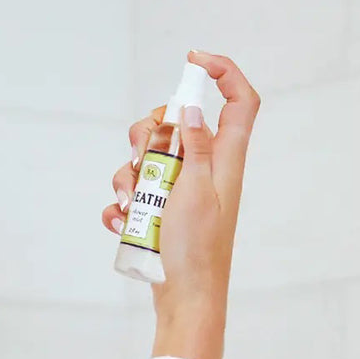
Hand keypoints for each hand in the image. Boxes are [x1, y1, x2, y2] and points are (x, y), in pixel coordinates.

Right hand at [102, 52, 260, 358]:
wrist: (185, 298)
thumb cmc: (199, 249)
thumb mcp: (196, 190)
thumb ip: (195, 147)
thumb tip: (191, 107)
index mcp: (225, 159)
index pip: (239, 101)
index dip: (223, 72)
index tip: (191, 60)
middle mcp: (203, 168)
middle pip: (175, 122)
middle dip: (148, 132)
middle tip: (142, 155)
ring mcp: (178, 189)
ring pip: (146, 156)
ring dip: (127, 176)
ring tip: (129, 206)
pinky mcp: (158, 210)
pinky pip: (131, 192)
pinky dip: (120, 204)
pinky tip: (120, 223)